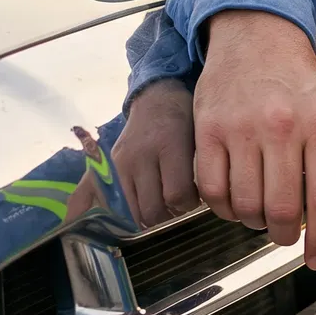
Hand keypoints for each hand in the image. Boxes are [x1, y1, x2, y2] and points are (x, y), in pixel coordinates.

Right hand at [116, 81, 199, 227]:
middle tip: (181, 204)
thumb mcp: (198, 139)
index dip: (189, 204)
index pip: (177, 194)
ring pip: (135, 210)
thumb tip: (203, 203)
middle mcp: (142, 156)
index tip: (196, 198)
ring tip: (166, 204)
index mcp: (170, 146)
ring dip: (153, 216)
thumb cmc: (185, 119)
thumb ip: (199, 170)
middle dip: (171, 214)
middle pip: (153, 208)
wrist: (156, 98)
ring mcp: (123, 163)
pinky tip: (146, 204)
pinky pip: (119, 201)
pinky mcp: (111, 167)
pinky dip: (134, 210)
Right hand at [196, 10, 315, 267]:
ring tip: (261, 214)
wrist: (257, 36)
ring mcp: (242, 127)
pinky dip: (223, 208)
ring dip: (253, 223)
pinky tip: (234, 201)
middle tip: (286, 234)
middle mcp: (282, 126)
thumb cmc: (297, 84)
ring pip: (246, 205)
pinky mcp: (208, 128)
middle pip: (283, 209)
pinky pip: (211, 189)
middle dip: (286, 235)